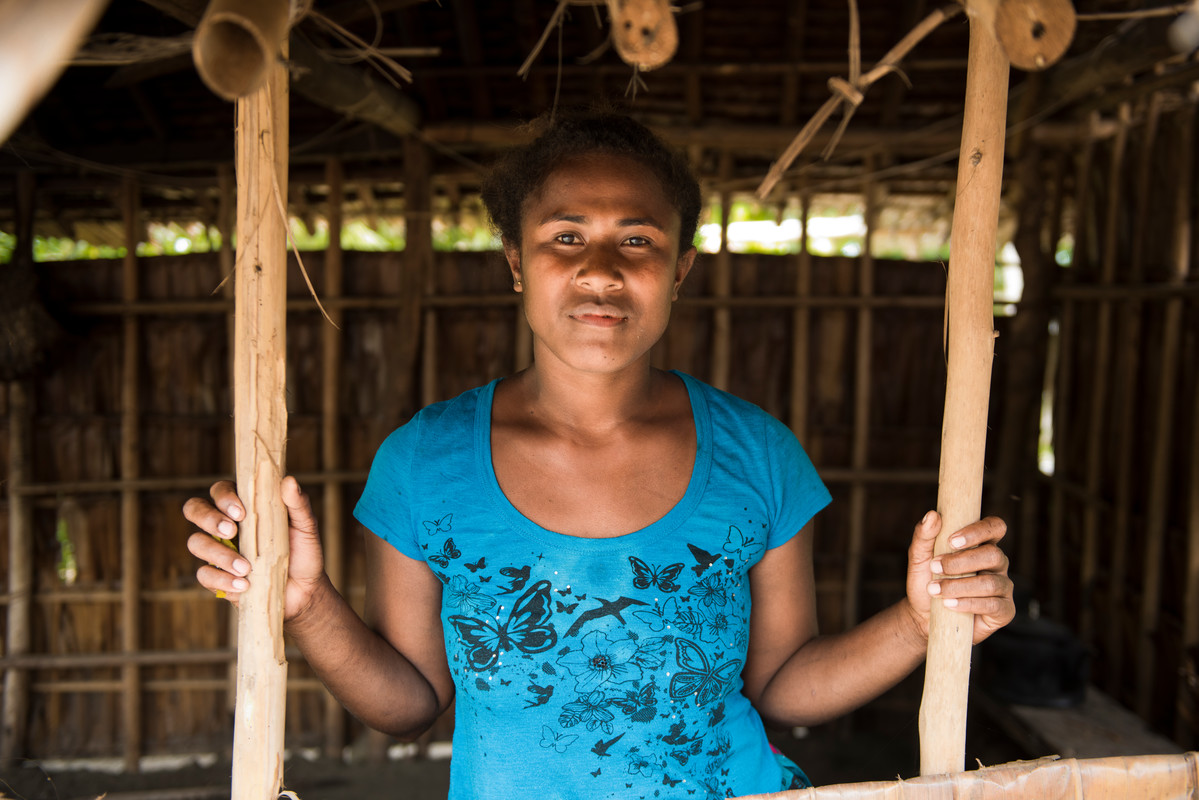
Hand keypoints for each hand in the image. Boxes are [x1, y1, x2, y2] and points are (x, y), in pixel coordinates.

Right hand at [184, 476, 326, 620]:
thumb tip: (289, 480)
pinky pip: (204, 574)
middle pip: (195, 509)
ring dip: (218, 554)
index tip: (242, 512)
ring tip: (246, 568)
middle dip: (208, 518)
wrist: (305, 590)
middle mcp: (224, 525)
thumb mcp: (306, 527)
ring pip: (196, 543)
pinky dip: (222, 579)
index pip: (220, 490)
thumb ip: (298, 504)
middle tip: (231, 531)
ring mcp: (217, 550)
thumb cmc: (302, 552)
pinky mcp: (217, 576)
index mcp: (243, 506)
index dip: (224, 497)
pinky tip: (243, 584)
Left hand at [904, 511, 1013, 644]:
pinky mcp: (1004, 611)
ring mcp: (1003, 587)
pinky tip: (950, 604)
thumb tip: (932, 515)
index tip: (951, 541)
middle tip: (934, 568)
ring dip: (959, 585)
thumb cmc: (927, 581)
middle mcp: (997, 564)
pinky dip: (969, 603)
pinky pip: (994, 605)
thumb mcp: (919, 558)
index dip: (977, 531)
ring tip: (935, 590)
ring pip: (991, 582)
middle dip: (961, 562)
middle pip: (993, 555)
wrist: (923, 615)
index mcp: (982, 545)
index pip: (994, 527)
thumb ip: (924, 536)